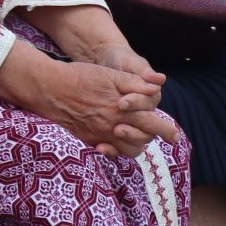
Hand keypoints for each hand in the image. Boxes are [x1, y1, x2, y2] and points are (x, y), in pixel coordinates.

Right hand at [0, 45, 176, 157]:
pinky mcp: (88, 139)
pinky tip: (119, 143)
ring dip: (138, 145)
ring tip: (143, 139)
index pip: (151, 124)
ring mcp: (100, 135)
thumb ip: (135, 82)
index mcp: (121, 110)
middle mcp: (113, 126)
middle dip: (158, 139)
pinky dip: (117, 150)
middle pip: (142, 140)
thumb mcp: (110, 74)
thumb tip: (158, 84)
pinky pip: (109, 151)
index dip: (165, 130)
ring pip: (127, 150)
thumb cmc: (81, 77)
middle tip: (171, 138)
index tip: (175, 135)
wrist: (50, 88)